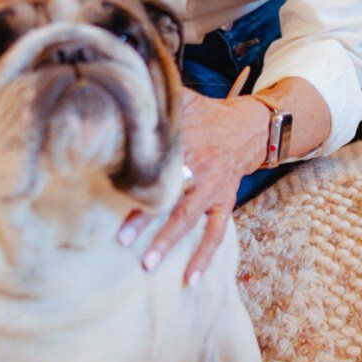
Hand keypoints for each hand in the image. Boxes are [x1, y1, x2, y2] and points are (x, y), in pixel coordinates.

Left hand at [118, 87, 269, 287]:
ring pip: (189, 218)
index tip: (113, 193)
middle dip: (146, 218)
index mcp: (186, 142)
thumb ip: (159, 96)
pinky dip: (205, 256)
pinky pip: (216, 233)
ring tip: (147, 264)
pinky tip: (191, 279)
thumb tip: (129, 83)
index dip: (137, 180)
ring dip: (169, 241)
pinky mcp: (224, 202)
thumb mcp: (185, 99)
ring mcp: (213, 188)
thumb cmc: (206, 113)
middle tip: (122, 240)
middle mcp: (199, 167)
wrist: (248, 126)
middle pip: (170, 196)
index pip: (160, 164)